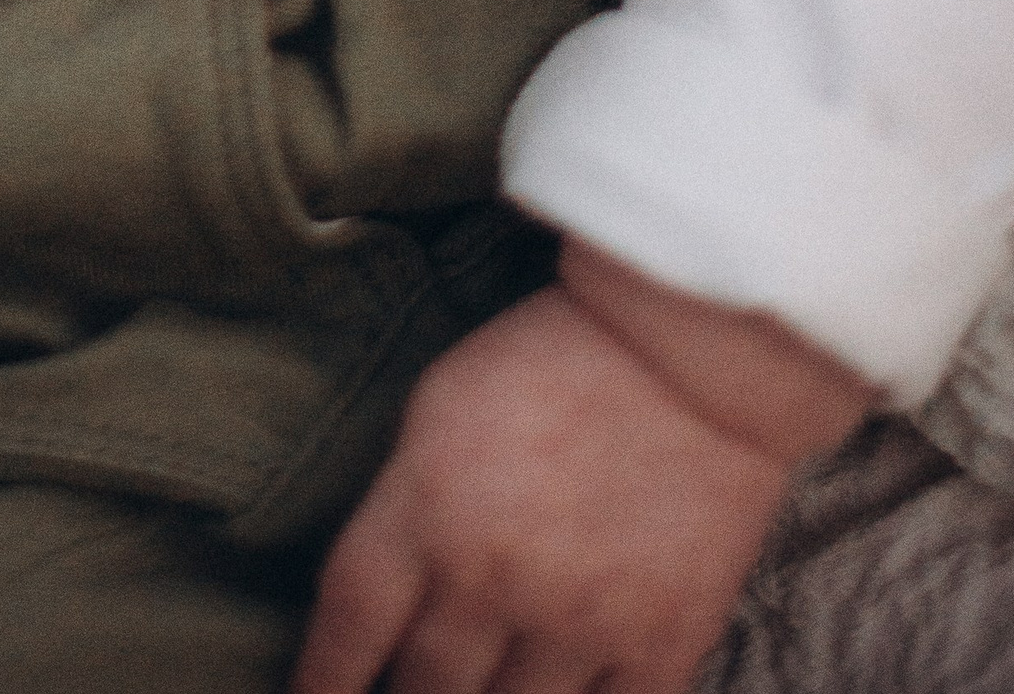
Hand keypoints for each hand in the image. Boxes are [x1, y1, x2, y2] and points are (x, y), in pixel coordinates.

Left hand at [297, 248, 871, 693]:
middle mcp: (494, 578)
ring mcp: (580, 623)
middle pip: (422, 691)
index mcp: (428, 508)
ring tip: (477, 686)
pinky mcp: (659, 647)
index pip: (349, 630)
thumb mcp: (440, 406)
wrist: (692, 353)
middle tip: (400, 688)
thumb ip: (404, 506)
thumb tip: (382, 597)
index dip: (321, 681)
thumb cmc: (554, 359)